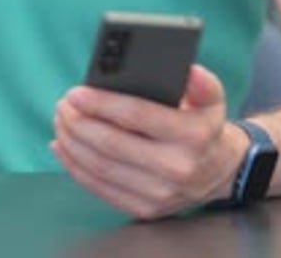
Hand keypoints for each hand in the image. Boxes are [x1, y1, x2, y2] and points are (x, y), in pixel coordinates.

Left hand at [52, 65, 248, 218]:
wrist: (218, 172)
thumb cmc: (204, 126)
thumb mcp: (211, 98)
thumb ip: (202, 82)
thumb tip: (188, 70)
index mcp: (192, 135)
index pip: (137, 116)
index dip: (101, 103)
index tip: (76, 92)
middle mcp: (176, 168)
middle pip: (112, 144)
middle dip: (79, 122)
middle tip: (63, 104)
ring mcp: (159, 194)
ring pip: (101, 167)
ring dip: (72, 142)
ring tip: (61, 120)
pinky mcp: (144, 209)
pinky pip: (100, 188)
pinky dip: (75, 166)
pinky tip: (63, 146)